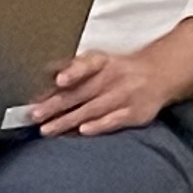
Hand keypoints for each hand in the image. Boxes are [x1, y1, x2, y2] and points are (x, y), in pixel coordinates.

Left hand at [34, 46, 171, 136]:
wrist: (158, 75)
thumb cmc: (118, 70)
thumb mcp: (99, 61)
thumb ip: (73, 69)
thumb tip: (44, 74)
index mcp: (102, 62)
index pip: (87, 65)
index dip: (73, 72)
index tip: (59, 80)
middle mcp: (113, 78)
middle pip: (81, 93)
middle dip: (56, 106)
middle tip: (35, 115)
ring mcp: (125, 96)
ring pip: (93, 109)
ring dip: (68, 120)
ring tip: (48, 129)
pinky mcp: (134, 113)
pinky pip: (114, 120)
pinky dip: (99, 126)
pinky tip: (83, 131)